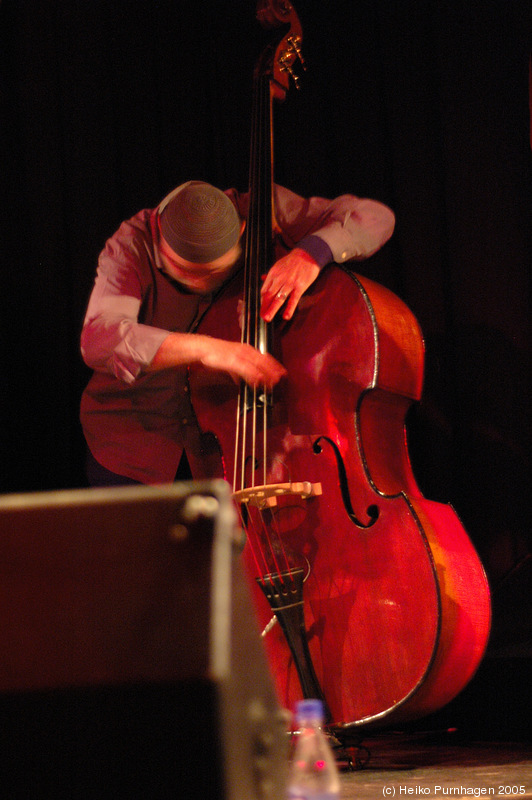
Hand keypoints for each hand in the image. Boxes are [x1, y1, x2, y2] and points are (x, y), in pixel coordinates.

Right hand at [149, 332, 285, 389]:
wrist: (201, 349)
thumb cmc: (216, 356)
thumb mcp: (232, 363)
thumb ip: (241, 371)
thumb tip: (247, 381)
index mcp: (247, 350)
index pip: (265, 358)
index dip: (275, 366)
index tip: (282, 374)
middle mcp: (246, 351)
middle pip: (264, 362)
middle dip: (274, 371)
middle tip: (282, 380)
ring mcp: (239, 355)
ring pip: (257, 366)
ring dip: (266, 375)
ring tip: (273, 384)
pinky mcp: (232, 361)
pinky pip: (245, 370)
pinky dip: (253, 377)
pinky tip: (258, 383)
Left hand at [260, 248, 319, 321]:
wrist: (308, 254)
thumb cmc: (293, 260)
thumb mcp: (279, 265)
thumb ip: (271, 274)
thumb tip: (262, 278)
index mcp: (273, 273)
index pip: (264, 290)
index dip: (262, 300)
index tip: (262, 307)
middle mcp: (280, 279)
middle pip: (269, 295)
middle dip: (264, 307)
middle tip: (261, 316)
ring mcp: (290, 283)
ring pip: (278, 298)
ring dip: (272, 309)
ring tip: (267, 318)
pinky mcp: (300, 287)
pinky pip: (293, 299)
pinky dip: (289, 308)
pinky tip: (286, 316)